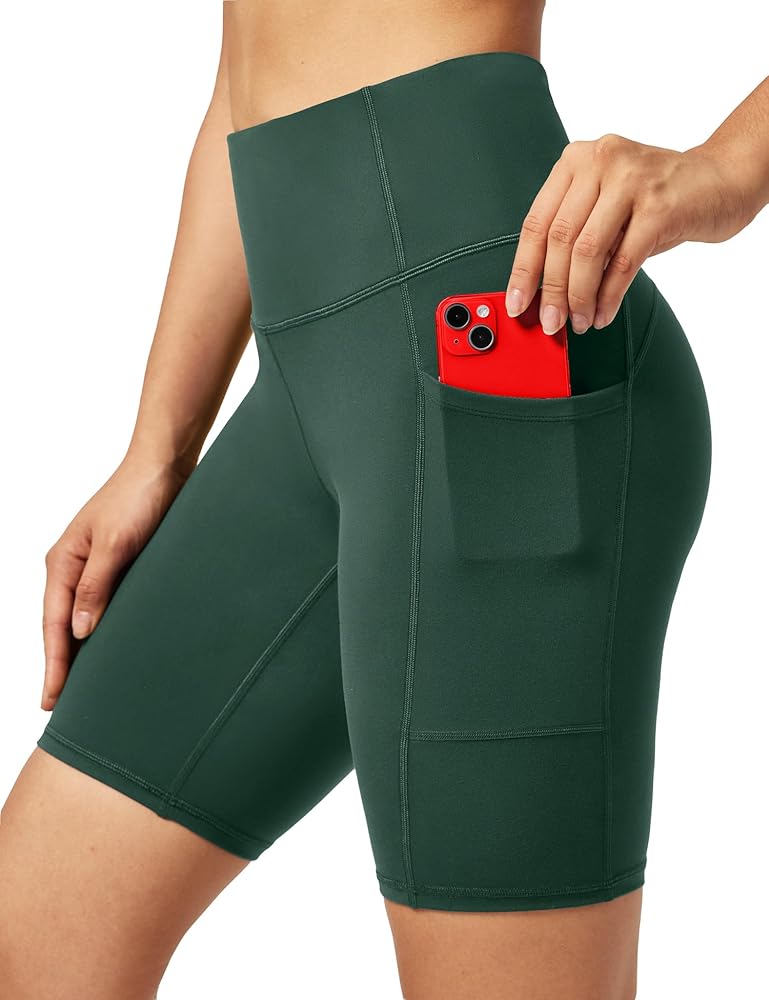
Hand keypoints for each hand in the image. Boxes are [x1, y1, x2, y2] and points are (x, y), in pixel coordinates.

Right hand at [41, 453, 192, 710]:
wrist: (166, 464)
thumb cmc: (139, 496)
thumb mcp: (117, 543)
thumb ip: (96, 586)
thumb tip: (79, 631)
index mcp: (62, 561)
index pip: (53, 624)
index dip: (54, 664)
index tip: (52, 700)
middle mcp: (74, 566)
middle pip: (62, 626)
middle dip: (62, 665)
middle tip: (62, 707)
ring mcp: (96, 566)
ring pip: (83, 618)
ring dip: (82, 651)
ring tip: (86, 688)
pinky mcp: (120, 564)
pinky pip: (105, 606)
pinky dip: (104, 630)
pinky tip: (113, 649)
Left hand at [505, 134, 753, 333]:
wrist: (721, 180)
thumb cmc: (657, 199)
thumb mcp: (606, 207)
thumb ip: (575, 237)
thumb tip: (542, 292)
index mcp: (576, 161)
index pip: (537, 222)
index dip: (523, 269)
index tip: (517, 303)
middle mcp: (600, 161)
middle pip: (559, 239)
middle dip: (551, 290)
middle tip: (550, 322)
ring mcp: (631, 180)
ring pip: (587, 252)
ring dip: (579, 297)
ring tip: (578, 321)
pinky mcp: (660, 205)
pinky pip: (623, 262)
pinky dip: (609, 296)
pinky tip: (603, 313)